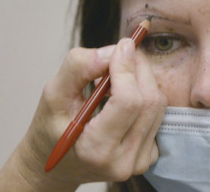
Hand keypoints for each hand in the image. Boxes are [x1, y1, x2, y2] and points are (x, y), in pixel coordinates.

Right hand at [0, 38, 166, 190]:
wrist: (58, 165)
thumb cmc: (51, 130)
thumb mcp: (53, 95)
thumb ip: (79, 68)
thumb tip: (114, 50)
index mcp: (96, 150)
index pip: (128, 101)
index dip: (127, 68)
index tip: (122, 44)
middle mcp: (124, 160)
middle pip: (149, 100)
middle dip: (138, 68)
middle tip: (122, 52)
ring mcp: (140, 160)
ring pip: (158, 105)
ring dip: (143, 80)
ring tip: (119, 76)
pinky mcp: (150, 155)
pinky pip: (158, 115)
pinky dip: (145, 96)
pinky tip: (125, 96)